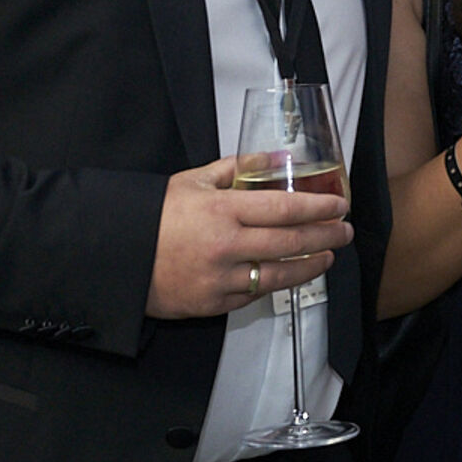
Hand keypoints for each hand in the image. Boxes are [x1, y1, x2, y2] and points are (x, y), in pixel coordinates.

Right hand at [146, 156, 353, 318]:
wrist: (117, 257)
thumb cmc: (153, 216)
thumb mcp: (193, 180)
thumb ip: (237, 168)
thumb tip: (273, 158)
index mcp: (222, 210)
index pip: (286, 209)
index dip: (320, 208)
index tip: (340, 205)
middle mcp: (226, 245)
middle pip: (291, 242)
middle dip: (326, 237)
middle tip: (344, 232)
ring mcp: (220, 277)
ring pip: (280, 275)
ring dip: (311, 266)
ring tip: (328, 257)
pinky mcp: (212, 303)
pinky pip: (253, 295)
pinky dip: (273, 284)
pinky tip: (287, 274)